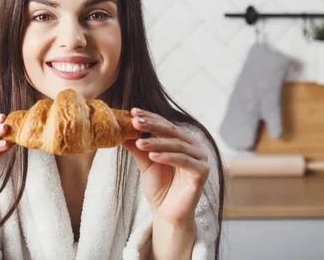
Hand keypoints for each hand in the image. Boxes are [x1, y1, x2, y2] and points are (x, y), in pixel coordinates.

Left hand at [122, 108, 209, 224]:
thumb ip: (137, 146)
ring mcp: (200, 158)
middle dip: (152, 125)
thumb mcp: (145, 162)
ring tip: (139, 143)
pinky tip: (153, 156)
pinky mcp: (202, 172)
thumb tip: (122, 130)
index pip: (164, 124)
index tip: (132, 112)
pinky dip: (168, 157)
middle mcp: (193, 146)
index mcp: (182, 140)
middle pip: (171, 131)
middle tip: (135, 122)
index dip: (149, 117)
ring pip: (177, 145)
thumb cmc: (159, 186)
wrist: (167, 212)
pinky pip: (184, 161)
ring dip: (156, 143)